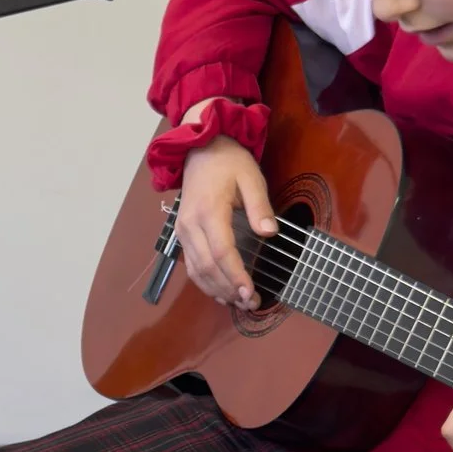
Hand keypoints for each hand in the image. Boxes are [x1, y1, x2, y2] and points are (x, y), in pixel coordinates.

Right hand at [175, 134, 275, 307]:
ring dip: (216, 290)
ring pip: (196, 270)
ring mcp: (183, 231)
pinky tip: (221, 292)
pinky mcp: (182, 233)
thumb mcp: (251, 178)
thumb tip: (270, 232)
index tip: (250, 293)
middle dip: (228, 289)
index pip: (222, 252)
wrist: (201, 148)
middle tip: (251, 303)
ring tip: (239, 303)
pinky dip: (205, 282)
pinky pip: (191, 264)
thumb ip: (259, 206)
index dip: (236, 276)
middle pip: (207, 267)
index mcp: (209, 211)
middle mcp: (190, 225)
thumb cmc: (229, 161)